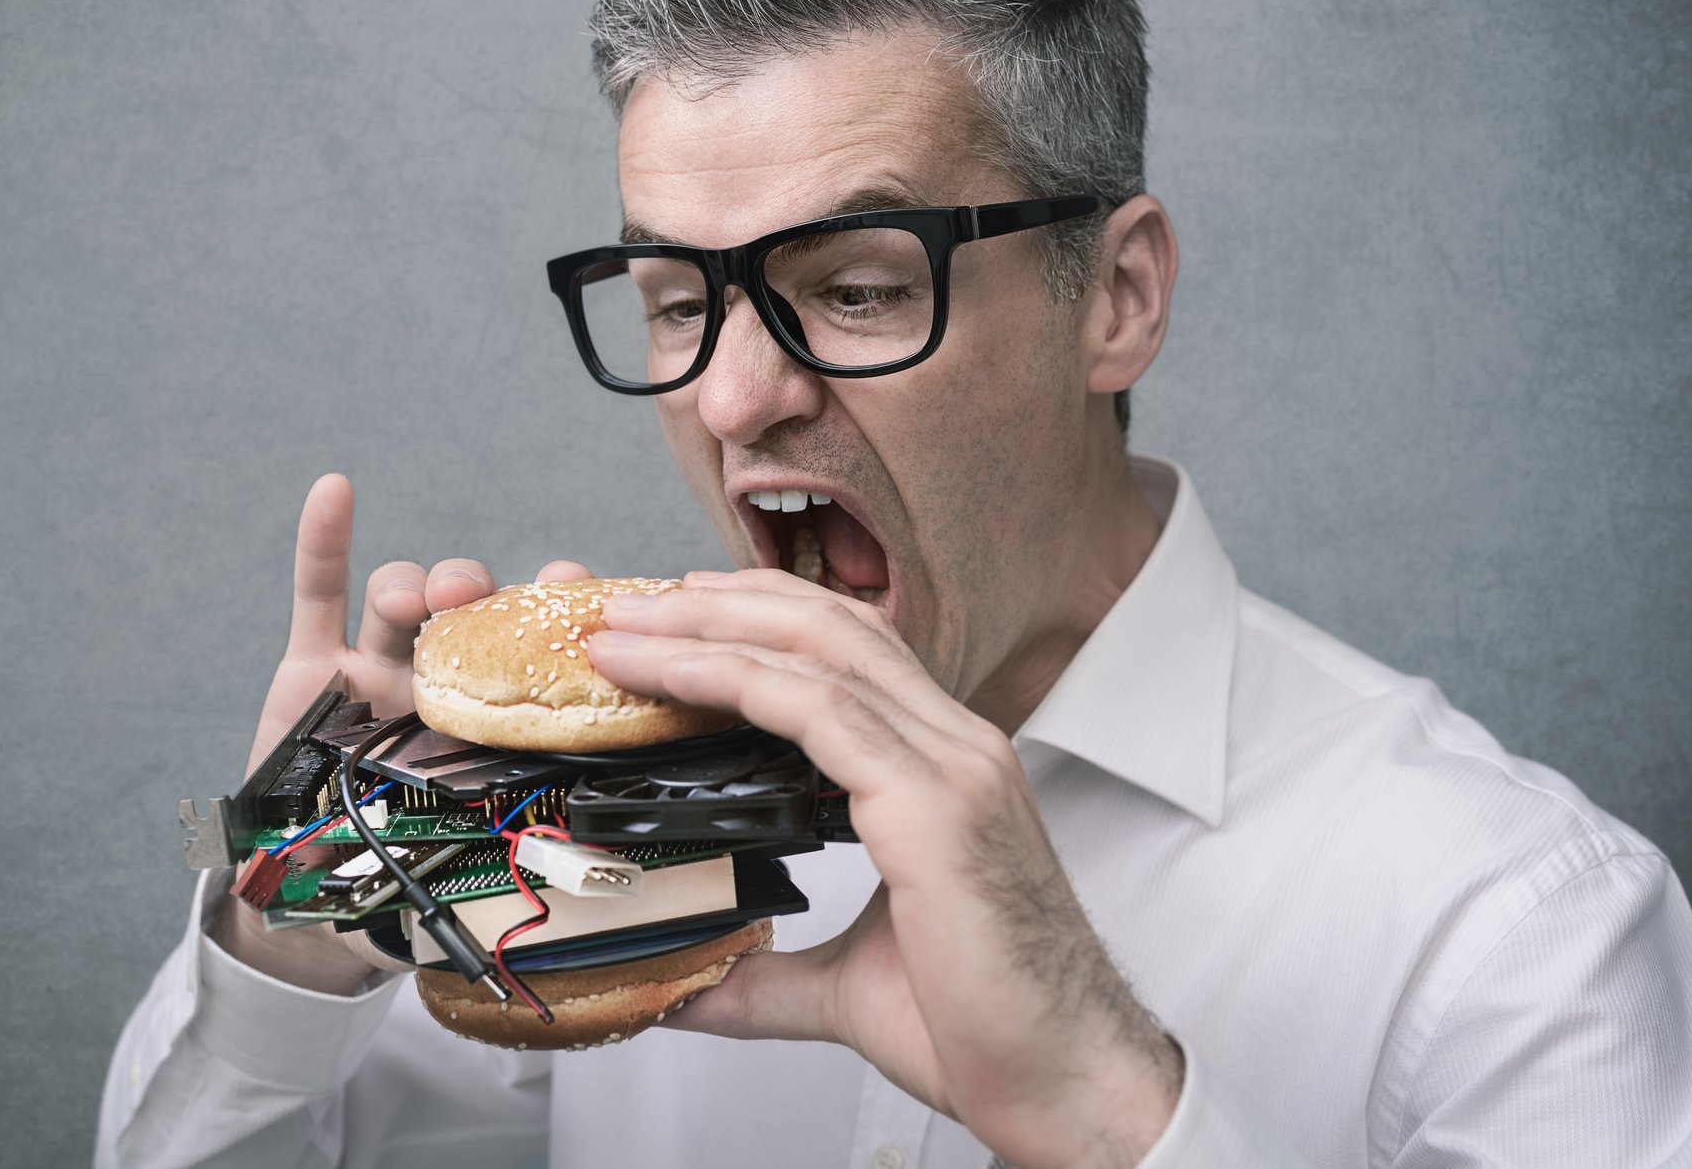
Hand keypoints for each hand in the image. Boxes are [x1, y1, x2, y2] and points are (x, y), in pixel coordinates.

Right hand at [215, 473, 591, 991]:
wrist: (318, 902)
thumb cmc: (409, 874)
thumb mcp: (480, 854)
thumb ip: (526, 839)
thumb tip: (607, 863)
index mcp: (495, 717)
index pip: (537, 646)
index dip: (559, 608)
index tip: (578, 583)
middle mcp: (444, 680)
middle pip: (472, 606)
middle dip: (477, 589)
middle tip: (475, 599)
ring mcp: (378, 668)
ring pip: (403, 595)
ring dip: (413, 582)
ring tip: (412, 602)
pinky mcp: (313, 669)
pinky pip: (319, 594)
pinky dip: (326, 541)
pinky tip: (336, 490)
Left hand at [585, 568, 1181, 1168]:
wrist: (1067, 1086)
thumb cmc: (983, 1029)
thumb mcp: (848, 984)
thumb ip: (767, 977)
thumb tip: (690, 989)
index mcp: (941, 766)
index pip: (844, 651)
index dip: (755, 618)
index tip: (669, 621)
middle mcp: (953, 745)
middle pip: (827, 624)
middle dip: (716, 604)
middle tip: (625, 608)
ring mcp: (952, 765)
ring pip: (819, 649)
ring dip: (707, 630)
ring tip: (624, 631)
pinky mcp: (936, 805)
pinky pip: (822, 711)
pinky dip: (737, 678)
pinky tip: (675, 675)